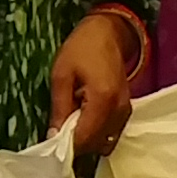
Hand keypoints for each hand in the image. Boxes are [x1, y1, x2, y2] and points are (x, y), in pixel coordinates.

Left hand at [50, 12, 136, 161]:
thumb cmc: (81, 48)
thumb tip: (53, 137)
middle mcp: (119, 110)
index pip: (85, 138)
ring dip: (86, 139)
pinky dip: (96, 132)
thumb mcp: (61, 74)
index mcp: (103, 100)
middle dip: (76, 143)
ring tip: (70, 122)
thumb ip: (59, 107)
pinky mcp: (126, 110)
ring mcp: (126, 111)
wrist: (108, 32)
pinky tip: (83, 118)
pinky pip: (111, 133)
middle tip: (58, 132)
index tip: (50, 145)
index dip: (66, 146)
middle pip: (96, 144)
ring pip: (105, 142)